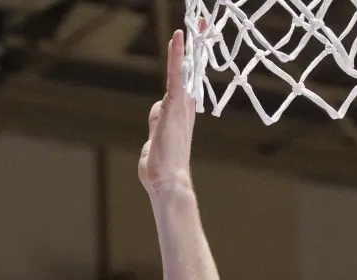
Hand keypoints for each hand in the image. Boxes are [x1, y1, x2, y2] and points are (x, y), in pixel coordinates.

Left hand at [138, 29, 195, 194]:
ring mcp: (181, 104)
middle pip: (189, 69)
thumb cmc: (160, 168)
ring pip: (183, 70)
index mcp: (181, 113)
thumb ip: (156, 121)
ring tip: (195, 25)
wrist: (167, 181)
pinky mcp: (174, 104)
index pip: (185, 81)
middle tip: (201, 21)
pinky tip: (178, 37)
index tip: (191, 39)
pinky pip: (175, 74)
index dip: (188, 60)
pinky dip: (177, 55)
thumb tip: (156, 109)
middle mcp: (185, 106)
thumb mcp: (154, 139)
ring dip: (188, 46)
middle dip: (196, 45)